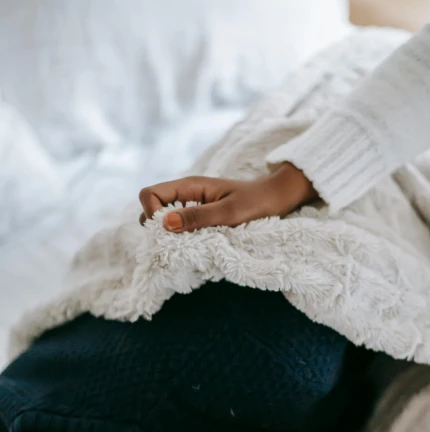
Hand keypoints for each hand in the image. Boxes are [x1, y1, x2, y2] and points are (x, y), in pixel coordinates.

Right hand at [138, 162, 317, 232]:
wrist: (278, 198)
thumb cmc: (257, 203)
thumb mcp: (229, 212)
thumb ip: (198, 217)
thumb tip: (165, 224)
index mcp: (190, 186)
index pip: (149, 194)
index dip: (151, 213)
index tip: (168, 231)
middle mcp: (186, 193)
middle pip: (152, 206)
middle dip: (156, 226)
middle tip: (177, 242)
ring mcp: (192, 204)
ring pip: (164, 219)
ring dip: (168, 234)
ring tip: (185, 245)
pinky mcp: (200, 216)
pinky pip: (179, 225)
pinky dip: (181, 237)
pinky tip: (194, 245)